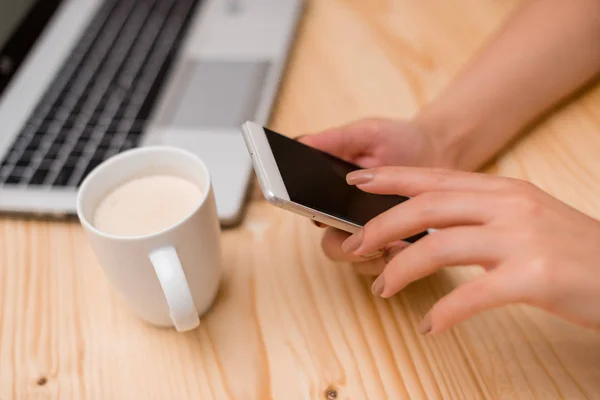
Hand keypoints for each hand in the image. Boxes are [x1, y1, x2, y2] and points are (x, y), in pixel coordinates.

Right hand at [299, 118, 455, 274]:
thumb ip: (337, 140)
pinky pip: (391, 267)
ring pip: (361, 263)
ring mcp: (375, 238)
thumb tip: (304, 142)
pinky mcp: (399, 247)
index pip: (312, 214)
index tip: (323, 218)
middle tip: (361, 242)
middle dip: (346, 248)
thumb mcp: (368, 133)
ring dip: (374, 258)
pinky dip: (398, 261)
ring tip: (395, 243)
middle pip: (333, 247)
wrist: (441, 149)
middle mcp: (349, 220)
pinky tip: (411, 246)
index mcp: (334, 195)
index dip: (315, 219)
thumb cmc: (400, 140)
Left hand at [341, 166, 599, 333]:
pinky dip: (443, 312)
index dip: (392, 179)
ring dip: (400, 269)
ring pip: (439, 248)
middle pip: (427, 208)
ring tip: (382, 288)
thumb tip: (429, 226)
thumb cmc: (575, 252)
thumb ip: (482, 214)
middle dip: (381, 227)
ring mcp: (522, 239)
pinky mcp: (535, 276)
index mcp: (504, 190)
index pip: (436, 178)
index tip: (358, 182)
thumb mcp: (527, 218)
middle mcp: (510, 206)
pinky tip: (430, 325)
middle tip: (351, 246)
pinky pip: (472, 295)